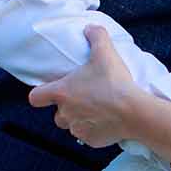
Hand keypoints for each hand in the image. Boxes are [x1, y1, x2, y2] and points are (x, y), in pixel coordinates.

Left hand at [28, 25, 138, 146]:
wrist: (134, 112)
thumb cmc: (115, 82)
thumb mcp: (105, 52)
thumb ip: (96, 36)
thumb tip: (90, 29)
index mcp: (62, 93)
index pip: (35, 97)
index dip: (40, 93)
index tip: (50, 90)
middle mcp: (65, 113)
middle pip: (57, 113)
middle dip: (67, 107)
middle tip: (84, 97)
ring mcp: (78, 129)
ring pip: (73, 125)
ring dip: (80, 118)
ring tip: (98, 108)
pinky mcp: (91, 141)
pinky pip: (88, 135)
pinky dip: (95, 129)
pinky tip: (108, 120)